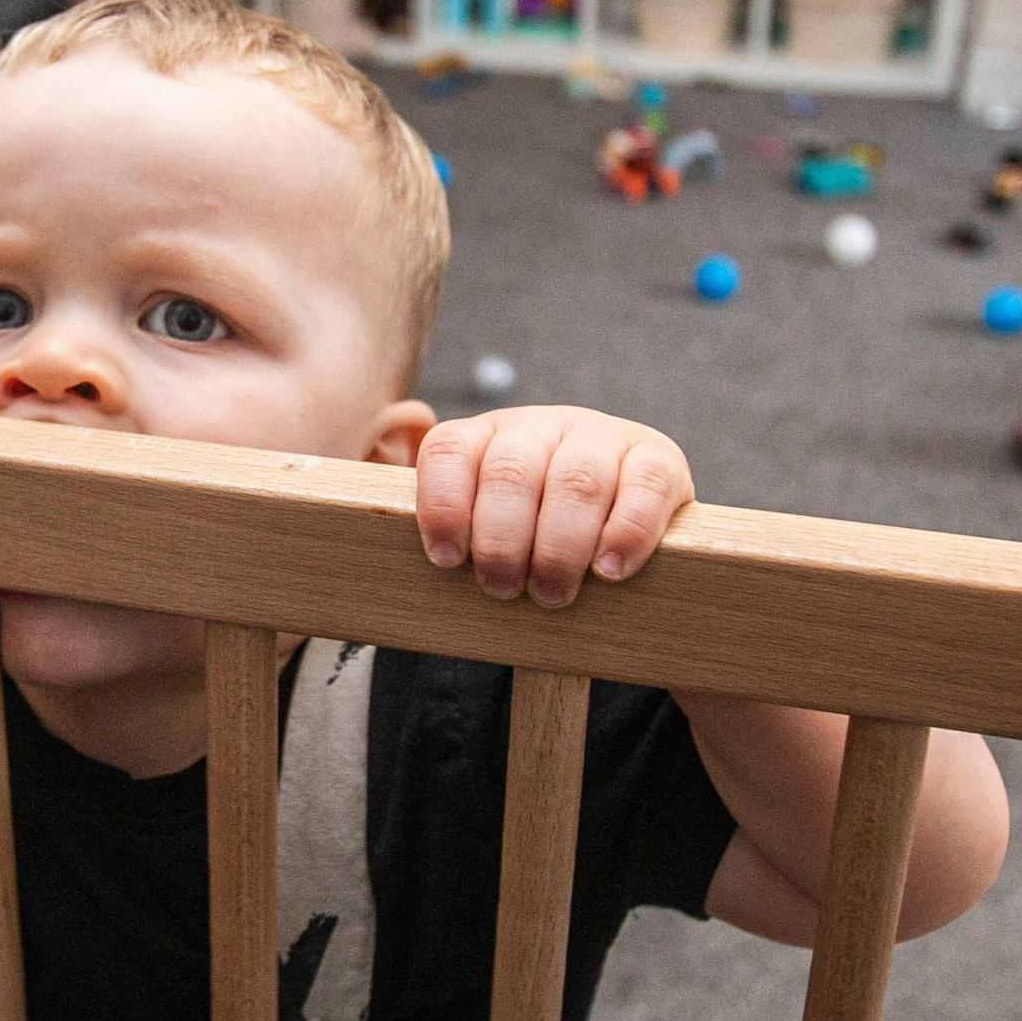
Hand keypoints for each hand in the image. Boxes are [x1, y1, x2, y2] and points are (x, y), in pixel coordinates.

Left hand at [412, 407, 693, 607]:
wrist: (624, 530)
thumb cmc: (536, 540)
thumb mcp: (485, 524)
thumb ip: (440, 524)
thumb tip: (362, 536)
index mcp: (488, 436)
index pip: (449, 450)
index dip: (443, 505)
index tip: (448, 560)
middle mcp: (542, 426)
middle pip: (510, 471)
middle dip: (502, 541)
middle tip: (506, 590)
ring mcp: (603, 437)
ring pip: (575, 480)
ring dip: (559, 547)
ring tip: (553, 594)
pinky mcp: (659, 460)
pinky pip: (642, 487)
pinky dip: (624, 532)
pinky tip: (608, 570)